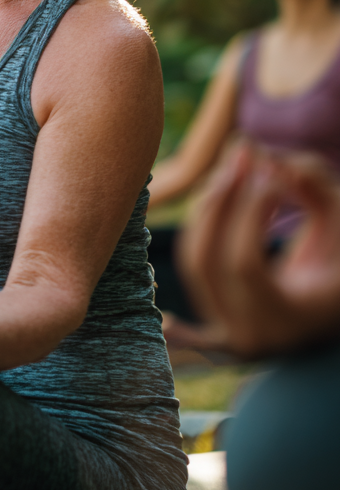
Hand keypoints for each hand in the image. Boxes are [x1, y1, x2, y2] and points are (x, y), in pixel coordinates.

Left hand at [179, 145, 339, 357]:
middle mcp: (250, 336)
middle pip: (207, 259)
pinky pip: (184, 299)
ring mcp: (226, 335)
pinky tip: (167, 320)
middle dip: (220, 200)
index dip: (249, 213)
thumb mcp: (339, 226)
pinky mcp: (214, 327)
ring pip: (193, 260)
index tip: (271, 171)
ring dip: (205, 208)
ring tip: (232, 169)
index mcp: (286, 320)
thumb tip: (271, 159)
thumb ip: (315, 188)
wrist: (334, 314)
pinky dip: (170, 298)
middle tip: (242, 154)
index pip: (243, 262)